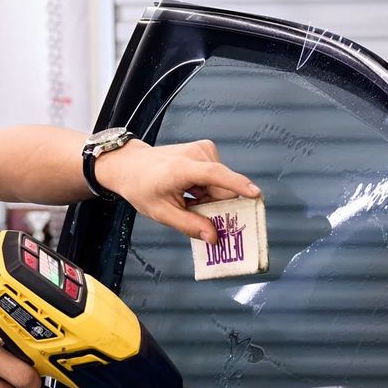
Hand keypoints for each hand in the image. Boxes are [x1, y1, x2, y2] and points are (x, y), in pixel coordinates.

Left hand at [93, 139, 259, 244]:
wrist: (131, 165)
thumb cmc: (143, 188)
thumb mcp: (161, 213)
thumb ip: (188, 225)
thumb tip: (213, 237)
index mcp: (181, 169)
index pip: (215, 175)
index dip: (237, 185)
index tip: (256, 194)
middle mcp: (196, 154)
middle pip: (222, 188)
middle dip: (219, 208)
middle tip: (208, 225)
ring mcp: (202, 149)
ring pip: (221, 185)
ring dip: (210, 199)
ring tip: (188, 202)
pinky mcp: (206, 150)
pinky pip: (217, 178)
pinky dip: (208, 190)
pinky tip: (191, 193)